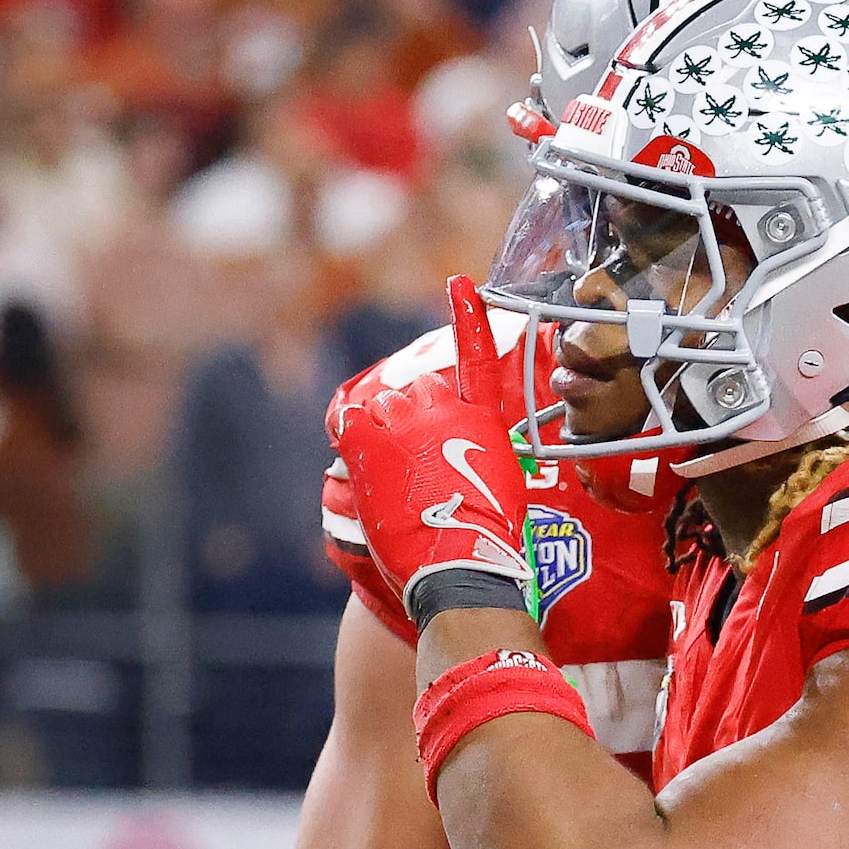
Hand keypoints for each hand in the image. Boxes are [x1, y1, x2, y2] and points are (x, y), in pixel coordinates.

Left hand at [331, 276, 530, 628]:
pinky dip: (349, 426)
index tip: (460, 284)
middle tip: (417, 473)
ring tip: (394, 480)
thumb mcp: (500, 484)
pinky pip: (348, 418)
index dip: (468, 317)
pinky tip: (356, 441)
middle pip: (417, 394)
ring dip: (383, 435)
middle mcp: (442, 405)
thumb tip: (458, 463)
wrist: (460, 564)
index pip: (476, 356)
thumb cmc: (485, 540)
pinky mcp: (366, 439)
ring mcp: (402, 418)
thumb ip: (476, 453)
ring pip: (383, 409)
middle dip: (413, 425)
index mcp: (482, 417)